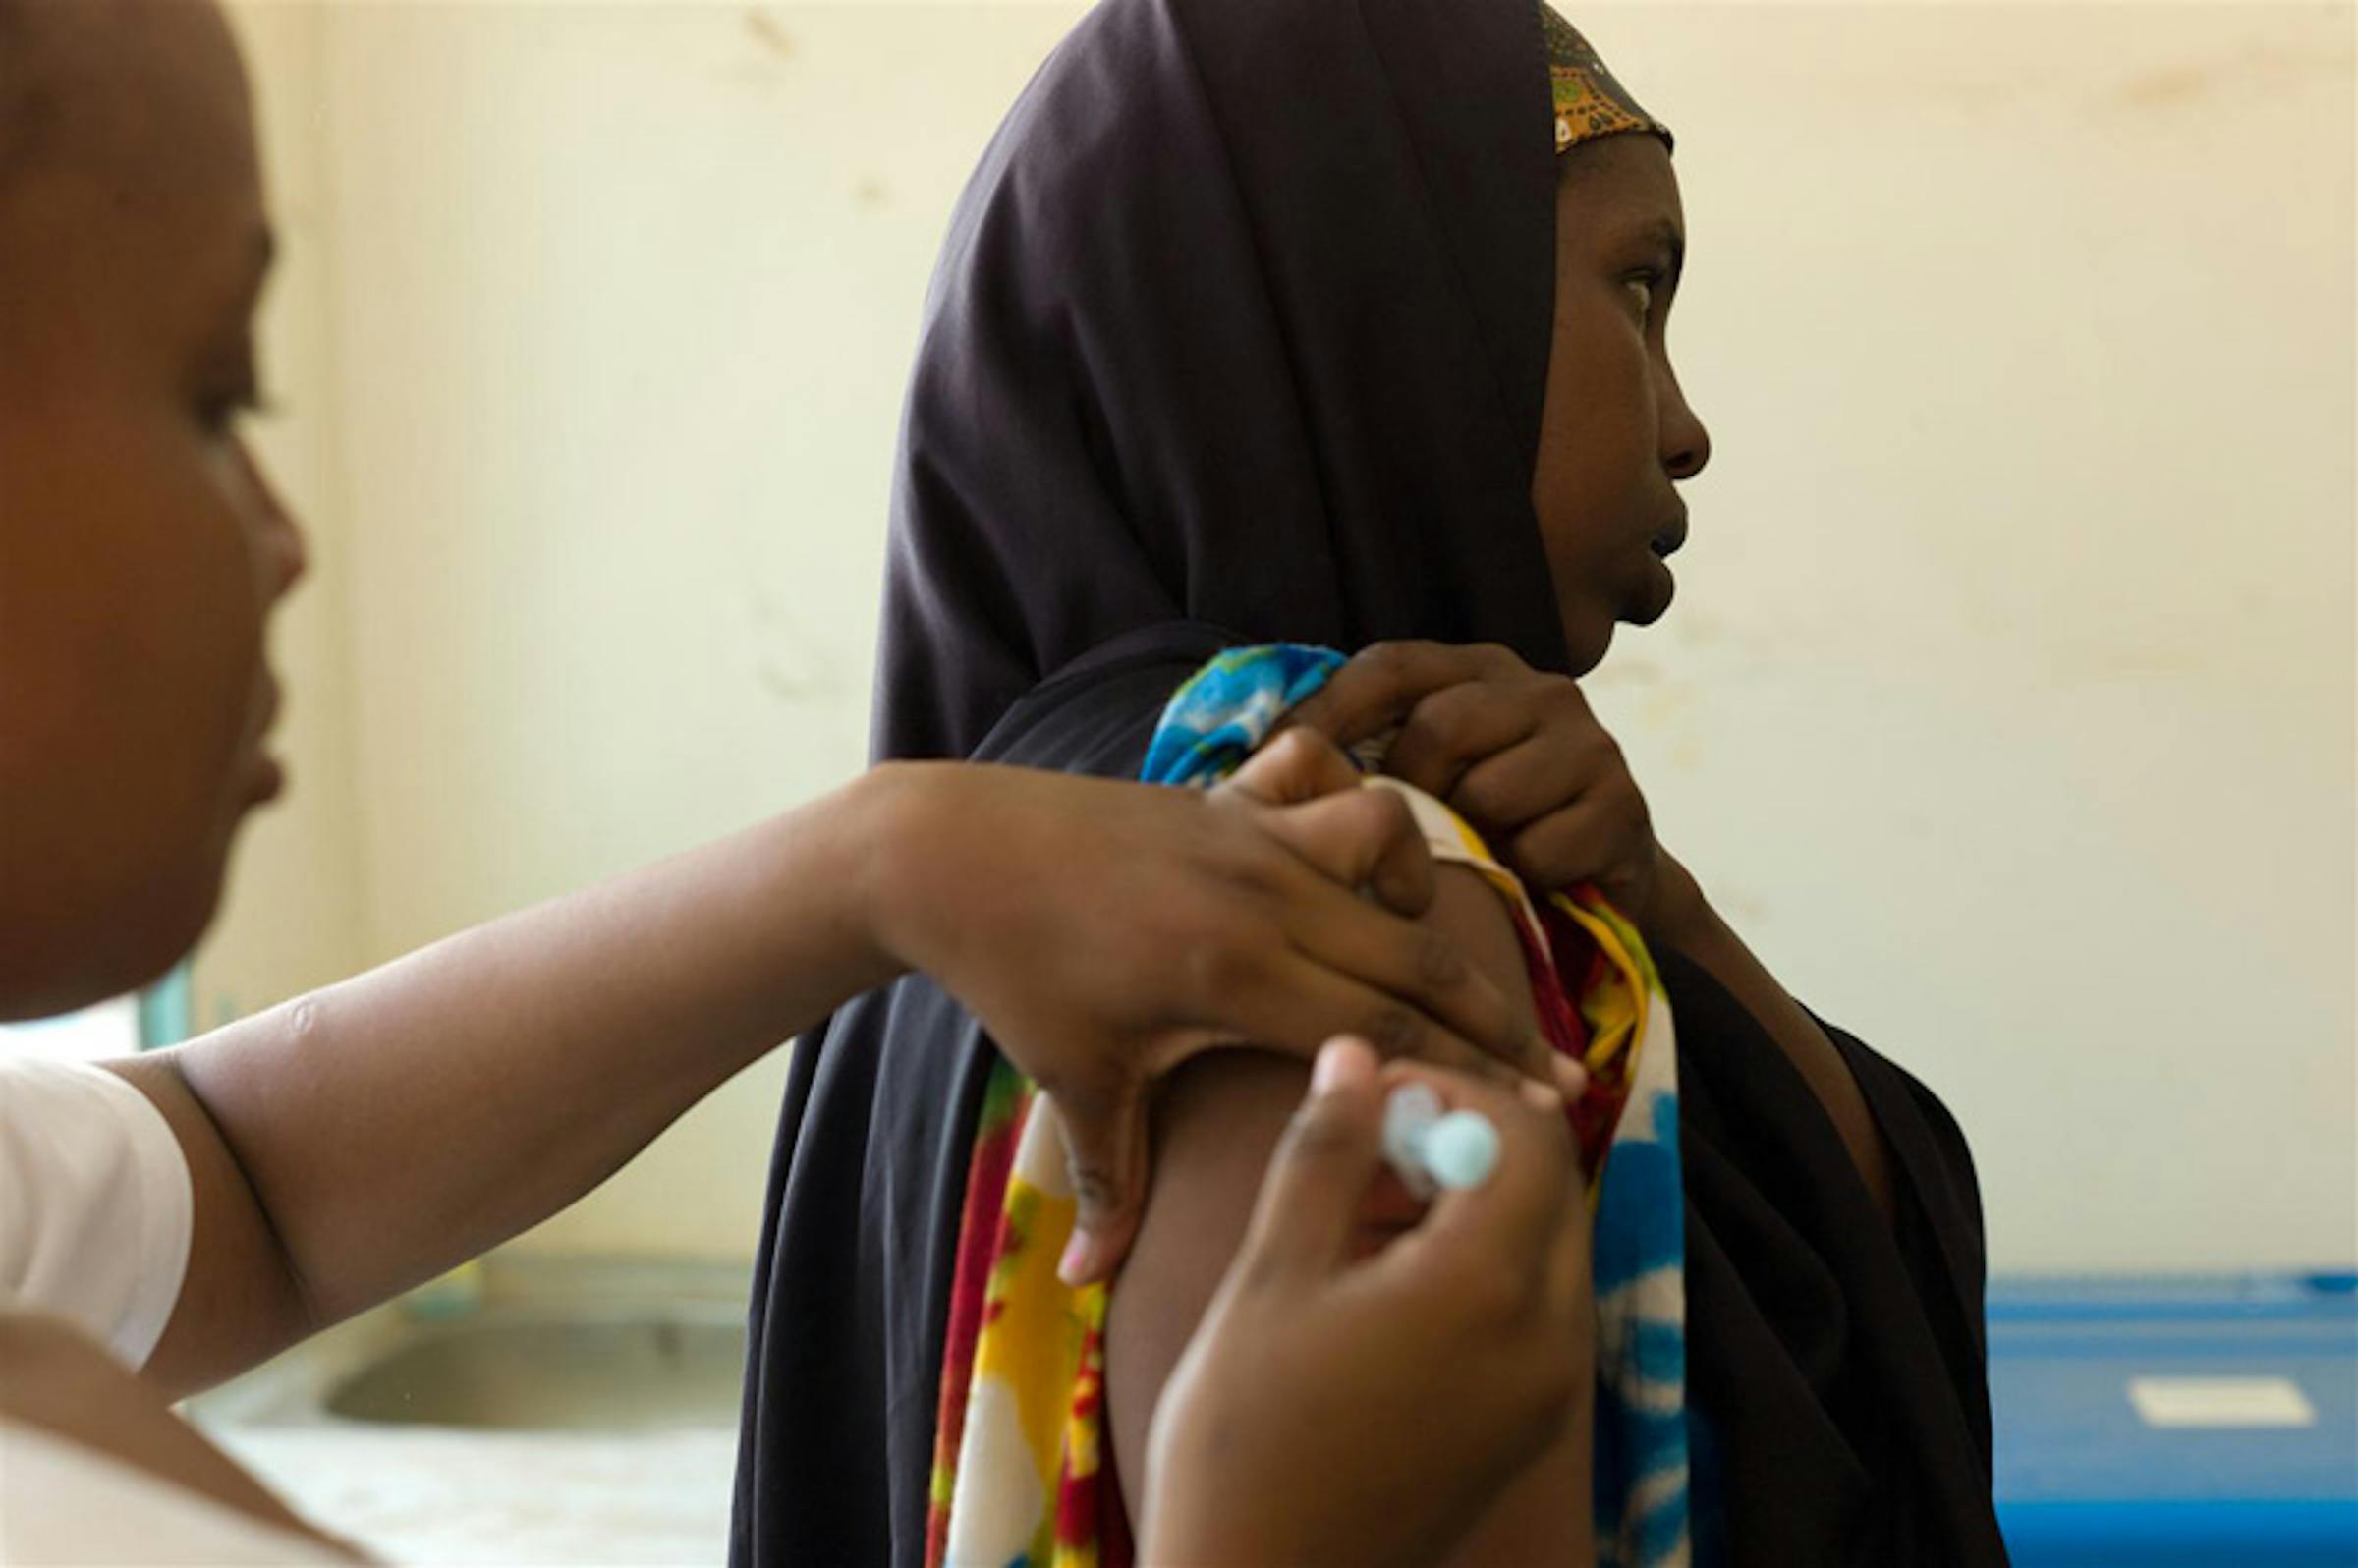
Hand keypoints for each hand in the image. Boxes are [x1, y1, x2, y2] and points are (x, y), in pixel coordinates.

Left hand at [865, 731, 1553, 1284]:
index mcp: (1235, 974)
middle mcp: (1263, 895)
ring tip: (1421, 954)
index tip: (1544, 1105)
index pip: (1388, 1028)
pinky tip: (1352, 871)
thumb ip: (1111, 1184)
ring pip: (1388, 844)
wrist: (951, 853)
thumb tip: (1091, 1286)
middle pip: (1418, 952)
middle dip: (1496, 1011)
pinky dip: (1358, 822)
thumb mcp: (1074, 1082)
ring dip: (1423, 896)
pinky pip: (1329, 790)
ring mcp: (1251, 834)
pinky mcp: (1231, 798)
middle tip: (1557, 1065)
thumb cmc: (1015, 976)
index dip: (1474, 1071)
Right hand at [1141, 1039, 1593, 1567]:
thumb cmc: (1245, 1433)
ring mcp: (1550, 1389)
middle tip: (1367, 1139)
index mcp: (1488, 1288)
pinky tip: (1383, 1273)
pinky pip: (1534, 1305)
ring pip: (1543, 1241)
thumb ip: (1325, 1152)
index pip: (1527, 1133)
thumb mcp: (1272, 1274)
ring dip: (1471, 1197)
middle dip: (1466, 1139)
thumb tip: (1355, 1052)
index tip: (1372, 1090)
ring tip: (1359, 1203)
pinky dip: (1479, 1262)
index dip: (1454, 1088)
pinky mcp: (1532, 1424)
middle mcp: (1550, 1336)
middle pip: (1549, 1183)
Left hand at [1286, 640, 1684, 932]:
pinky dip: (1519, 875)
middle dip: (1411, 792)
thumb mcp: (1431, 778)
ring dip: (1470, 840)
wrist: (1603, 881)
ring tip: (1478, 856)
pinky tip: (1527, 878)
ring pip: (1489, 792)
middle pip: (1441, 727)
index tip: (1268, 758)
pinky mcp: (1623, 807)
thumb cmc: (1492, 829)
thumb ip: (1369, 754)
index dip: (1327, 711)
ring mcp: (1590, 744)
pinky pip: (1538, 848)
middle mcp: (1541, 689)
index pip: (1391, 667)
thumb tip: (1261, 761)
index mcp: (1480, 669)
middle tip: (1405, 838)